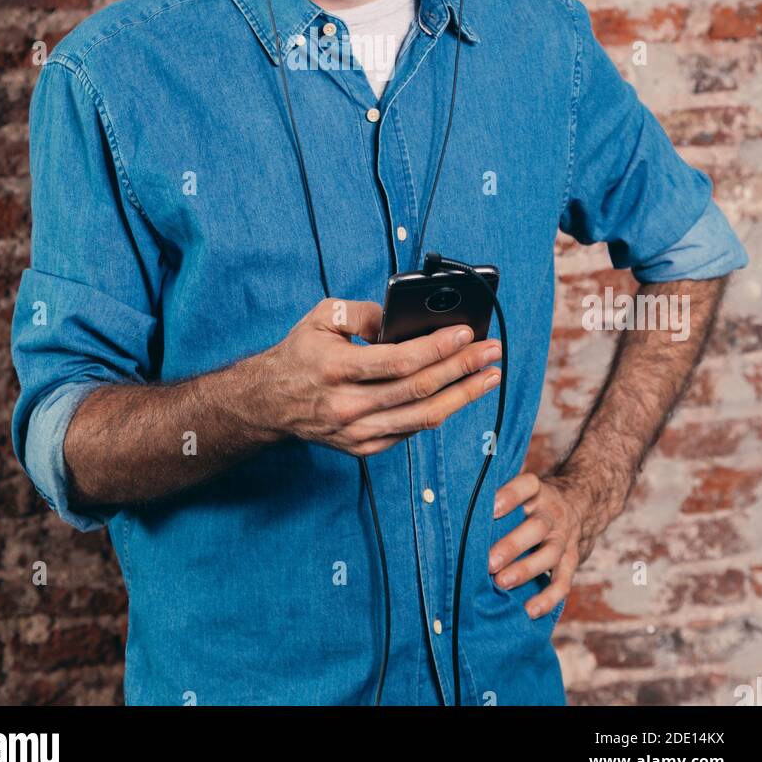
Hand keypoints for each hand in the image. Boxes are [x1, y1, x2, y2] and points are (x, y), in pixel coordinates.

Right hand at [262, 297, 502, 456]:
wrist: (269, 402)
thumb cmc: (300, 354)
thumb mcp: (321, 317)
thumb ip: (363, 313)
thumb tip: (401, 320)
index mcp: (337, 369)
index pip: (400, 361)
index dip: (438, 348)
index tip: (467, 333)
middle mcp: (349, 406)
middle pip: (420, 390)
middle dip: (463, 369)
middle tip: (492, 352)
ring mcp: (357, 432)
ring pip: (423, 417)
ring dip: (463, 396)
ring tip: (489, 376)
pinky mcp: (364, 448)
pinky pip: (411, 431)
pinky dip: (438, 412)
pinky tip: (458, 395)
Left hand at [489, 470, 590, 618]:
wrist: (577, 507)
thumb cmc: (530, 502)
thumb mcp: (521, 491)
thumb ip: (495, 497)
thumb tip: (452, 506)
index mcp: (538, 492)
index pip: (528, 486)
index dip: (511, 496)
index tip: (490, 509)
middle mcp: (552, 514)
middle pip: (536, 527)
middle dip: (512, 545)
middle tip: (488, 562)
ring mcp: (564, 538)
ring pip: (549, 554)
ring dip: (526, 570)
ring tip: (501, 584)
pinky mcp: (572, 561)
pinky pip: (563, 582)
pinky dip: (548, 599)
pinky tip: (529, 611)